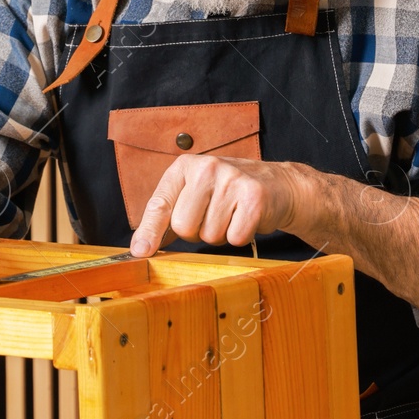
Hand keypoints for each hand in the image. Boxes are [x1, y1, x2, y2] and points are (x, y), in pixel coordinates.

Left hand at [129, 155, 318, 256]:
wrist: (278, 185)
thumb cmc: (228, 194)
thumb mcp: (194, 194)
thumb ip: (167, 217)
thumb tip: (141, 247)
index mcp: (185, 166)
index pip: (159, 203)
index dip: (149, 231)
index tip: (141, 252)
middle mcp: (206, 167)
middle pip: (183, 226)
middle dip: (196, 233)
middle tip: (213, 217)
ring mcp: (231, 179)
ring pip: (209, 235)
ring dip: (220, 234)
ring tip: (231, 215)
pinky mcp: (254, 196)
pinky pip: (235, 238)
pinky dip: (240, 236)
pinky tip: (246, 218)